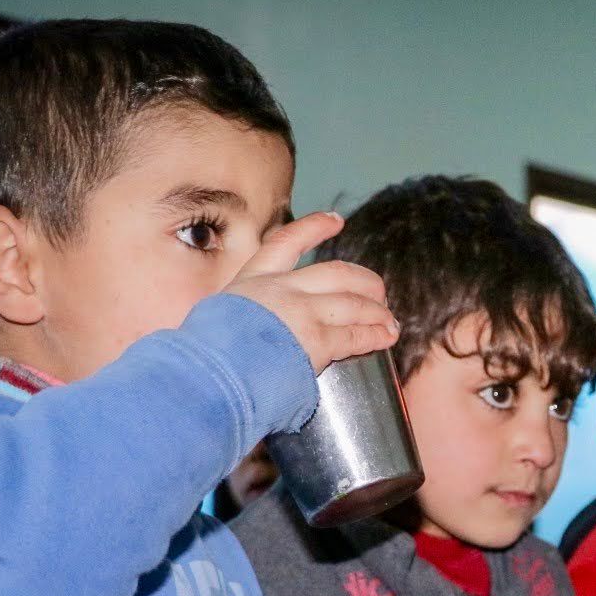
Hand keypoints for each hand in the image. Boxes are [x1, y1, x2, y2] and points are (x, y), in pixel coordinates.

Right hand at [224, 211, 398, 373]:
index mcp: (253, 279)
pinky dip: (375, 335)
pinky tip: (386, 337)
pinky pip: (356, 335)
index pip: (288, 241)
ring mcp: (302, 312)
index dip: (316, 228)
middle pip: (338, 273)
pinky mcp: (317, 340)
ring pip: (354, 303)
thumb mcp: (215, 317)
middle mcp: (282, 289)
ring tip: (389, 321)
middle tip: (378, 292)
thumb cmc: (206, 355)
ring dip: (377, 312)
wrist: (208, 374)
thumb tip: (250, 333)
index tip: (336, 221)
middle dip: (365, 282)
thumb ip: (241, 316)